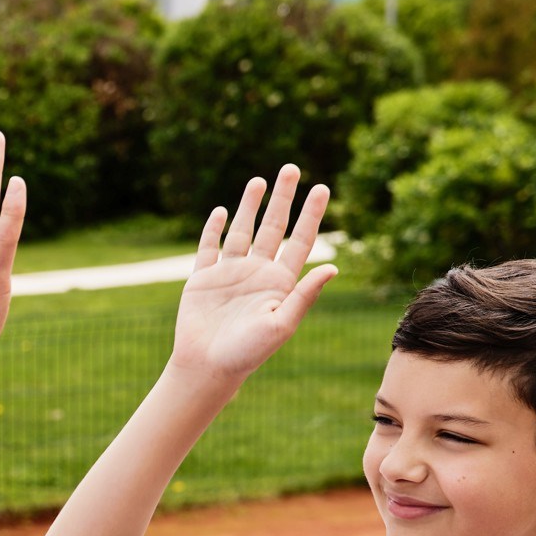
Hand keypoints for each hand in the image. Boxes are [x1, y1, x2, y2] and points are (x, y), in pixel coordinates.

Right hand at [167, 166, 333, 385]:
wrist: (207, 366)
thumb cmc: (248, 352)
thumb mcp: (282, 324)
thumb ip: (304, 295)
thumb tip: (332, 267)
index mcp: (280, 283)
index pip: (300, 240)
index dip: (311, 214)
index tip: (321, 188)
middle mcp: (257, 273)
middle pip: (273, 227)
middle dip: (283, 198)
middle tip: (291, 168)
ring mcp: (229, 274)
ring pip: (242, 231)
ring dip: (249, 206)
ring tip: (259, 181)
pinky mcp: (203, 279)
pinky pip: (209, 248)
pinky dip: (213, 229)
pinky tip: (221, 211)